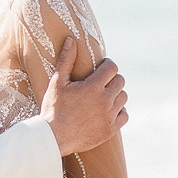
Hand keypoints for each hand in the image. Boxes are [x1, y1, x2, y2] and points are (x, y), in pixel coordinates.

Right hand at [40, 38, 127, 156]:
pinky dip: (119, 111)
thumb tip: (71, 39)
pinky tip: (108, 110)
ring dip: (116, 94)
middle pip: (120, 81)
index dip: (107, 65)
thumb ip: (66, 60)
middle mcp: (104, 100)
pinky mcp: (110, 129)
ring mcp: (109, 116)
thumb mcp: (57, 82)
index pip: (112, 67)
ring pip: (123, 97)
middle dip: (112, 78)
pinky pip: (124, 115)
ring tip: (103, 95)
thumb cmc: (53, 108)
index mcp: (93, 87)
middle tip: (101, 82)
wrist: (53, 137)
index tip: (101, 67)